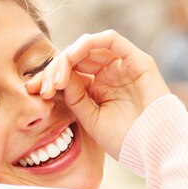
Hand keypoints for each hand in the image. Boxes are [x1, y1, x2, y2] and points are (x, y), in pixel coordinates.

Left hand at [26, 30, 169, 158]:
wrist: (155, 148)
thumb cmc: (126, 139)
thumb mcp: (90, 118)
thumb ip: (73, 96)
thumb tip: (53, 78)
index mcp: (97, 90)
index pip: (68, 75)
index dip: (48, 79)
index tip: (32, 91)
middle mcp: (108, 75)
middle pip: (74, 59)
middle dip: (53, 69)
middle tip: (41, 87)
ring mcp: (122, 66)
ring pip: (88, 47)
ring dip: (67, 58)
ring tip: (56, 78)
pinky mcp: (136, 60)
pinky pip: (110, 40)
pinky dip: (89, 43)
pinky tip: (72, 56)